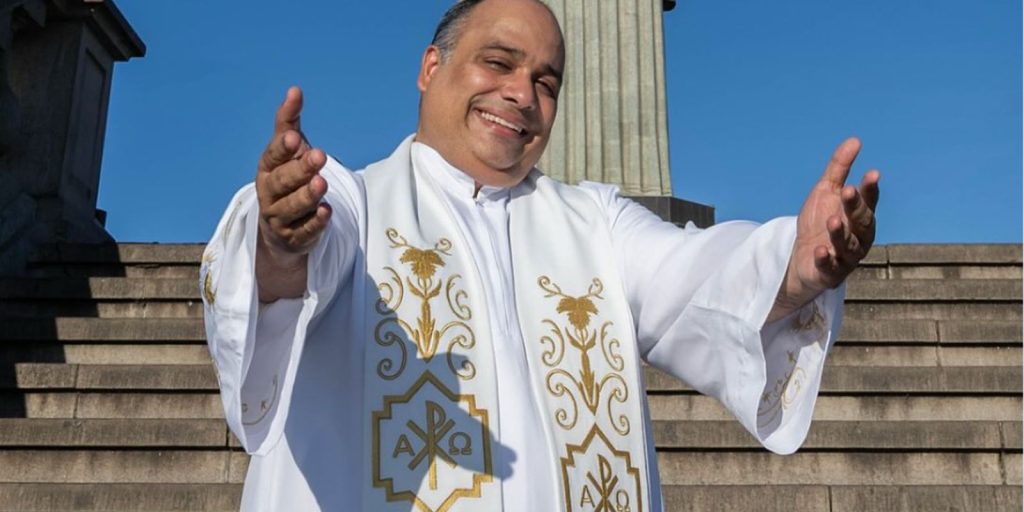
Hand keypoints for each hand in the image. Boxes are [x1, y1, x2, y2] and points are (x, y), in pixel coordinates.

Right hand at [255, 86, 331, 263]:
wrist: (282, 223)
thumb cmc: (287, 177)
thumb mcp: (288, 150)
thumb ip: (290, 122)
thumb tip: (295, 90)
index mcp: (267, 168)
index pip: (272, 157)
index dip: (282, 148)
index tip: (295, 137)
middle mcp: (270, 193)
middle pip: (282, 182)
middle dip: (299, 169)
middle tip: (319, 156)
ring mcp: (280, 217)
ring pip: (292, 207)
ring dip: (307, 195)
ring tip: (322, 182)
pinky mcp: (295, 237)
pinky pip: (304, 231)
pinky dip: (314, 222)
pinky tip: (326, 211)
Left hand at [769, 138, 880, 320]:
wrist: (800, 257)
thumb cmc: (818, 222)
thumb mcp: (825, 192)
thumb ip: (839, 169)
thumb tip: (855, 140)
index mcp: (860, 216)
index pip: (868, 201)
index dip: (870, 189)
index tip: (871, 174)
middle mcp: (859, 237)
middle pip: (862, 222)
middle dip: (855, 207)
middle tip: (847, 191)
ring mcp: (846, 257)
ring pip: (848, 246)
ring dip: (841, 234)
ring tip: (832, 221)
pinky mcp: (831, 274)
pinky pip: (830, 268)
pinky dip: (826, 260)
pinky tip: (819, 250)